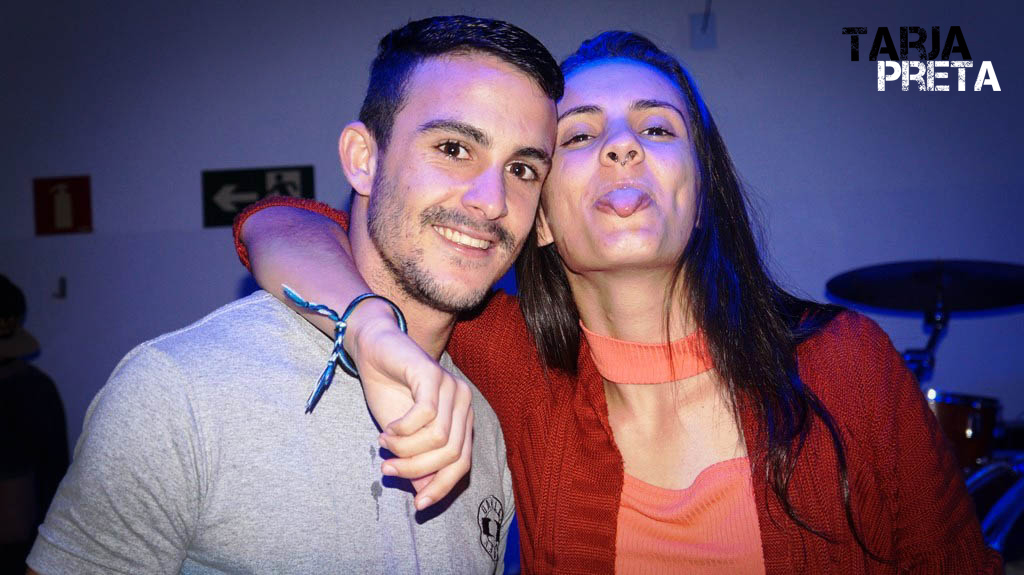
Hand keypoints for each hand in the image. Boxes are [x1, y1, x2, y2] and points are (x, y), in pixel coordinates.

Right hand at [346, 302, 473, 509]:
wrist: (374, 350)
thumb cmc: (391, 393)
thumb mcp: (404, 437)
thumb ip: (418, 462)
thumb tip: (424, 494)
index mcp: (462, 419)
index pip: (462, 464)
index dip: (442, 487)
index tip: (418, 506)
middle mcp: (463, 402)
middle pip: (451, 454)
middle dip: (417, 469)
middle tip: (387, 469)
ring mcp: (452, 386)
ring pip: (439, 438)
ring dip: (405, 449)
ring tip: (384, 444)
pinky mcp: (434, 374)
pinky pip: (425, 415)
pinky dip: (402, 429)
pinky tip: (388, 428)